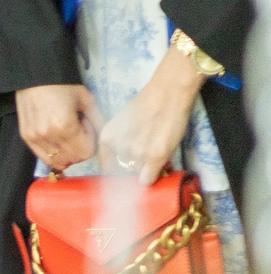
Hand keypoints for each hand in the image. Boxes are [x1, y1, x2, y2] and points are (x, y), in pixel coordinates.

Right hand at [16, 83, 100, 172]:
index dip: (90, 142)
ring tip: (66, 137)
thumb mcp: (86, 100)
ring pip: (57, 161)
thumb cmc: (63, 86)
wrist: (34, 76)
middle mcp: (48, 136)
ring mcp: (34, 138)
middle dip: (80, 149)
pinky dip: (53, 154)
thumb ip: (97, 121)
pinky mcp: (26, 136)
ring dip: (66, 154)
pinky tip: (56, 139)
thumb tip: (103, 138)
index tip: (85, 126)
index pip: (85, 153)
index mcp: (65, 127)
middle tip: (77, 131)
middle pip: (72, 159)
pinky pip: (43, 157)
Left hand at [94, 46, 206, 184]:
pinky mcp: (155, 157)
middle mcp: (118, 147)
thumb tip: (124, 160)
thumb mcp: (124, 122)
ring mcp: (137, 153)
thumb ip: (121, 140)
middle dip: (135, 164)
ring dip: (147, 167)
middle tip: (147, 153)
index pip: (107, 165)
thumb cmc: (147, 104)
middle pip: (125, 169)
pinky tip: (158, 166)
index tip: (126, 166)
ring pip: (139, 172)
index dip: (118, 167)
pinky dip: (152, 176)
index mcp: (107, 137)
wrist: (167, 95)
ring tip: (156, 151)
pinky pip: (148, 179)